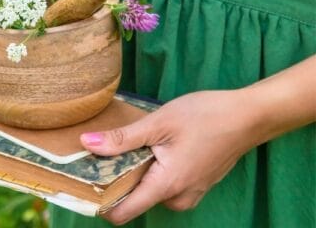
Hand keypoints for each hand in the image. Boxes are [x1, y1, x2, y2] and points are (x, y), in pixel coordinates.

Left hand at [79, 90, 261, 224]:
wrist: (249, 116)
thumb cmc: (206, 116)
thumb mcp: (158, 123)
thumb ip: (122, 139)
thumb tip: (86, 144)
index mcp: (166, 186)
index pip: (123, 214)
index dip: (99, 203)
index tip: (83, 184)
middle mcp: (178, 198)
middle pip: (133, 202)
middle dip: (114, 182)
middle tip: (100, 155)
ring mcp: (189, 193)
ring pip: (148, 192)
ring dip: (134, 174)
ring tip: (125, 147)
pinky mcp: (194, 185)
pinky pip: (163, 186)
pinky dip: (151, 171)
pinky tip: (148, 148)